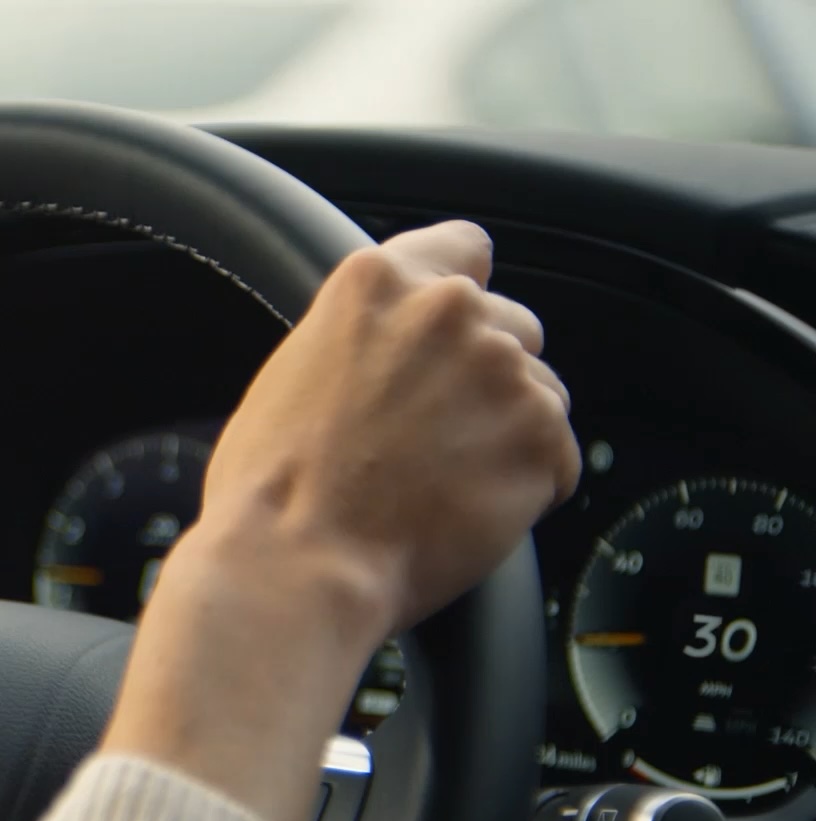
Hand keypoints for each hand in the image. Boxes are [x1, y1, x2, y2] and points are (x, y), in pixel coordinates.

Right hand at [201, 220, 578, 631]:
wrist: (296, 563)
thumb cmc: (272, 486)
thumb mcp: (295, 369)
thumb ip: (363, 335)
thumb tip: (392, 353)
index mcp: (379, 282)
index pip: (465, 248)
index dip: (463, 295)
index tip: (454, 335)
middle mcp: (449, 310)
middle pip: (512, 325)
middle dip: (485, 376)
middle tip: (434, 434)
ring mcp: (503, 371)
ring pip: (541, 394)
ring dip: (507, 434)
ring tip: (443, 484)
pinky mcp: (539, 438)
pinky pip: (557, 461)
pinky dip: (525, 490)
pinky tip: (464, 512)